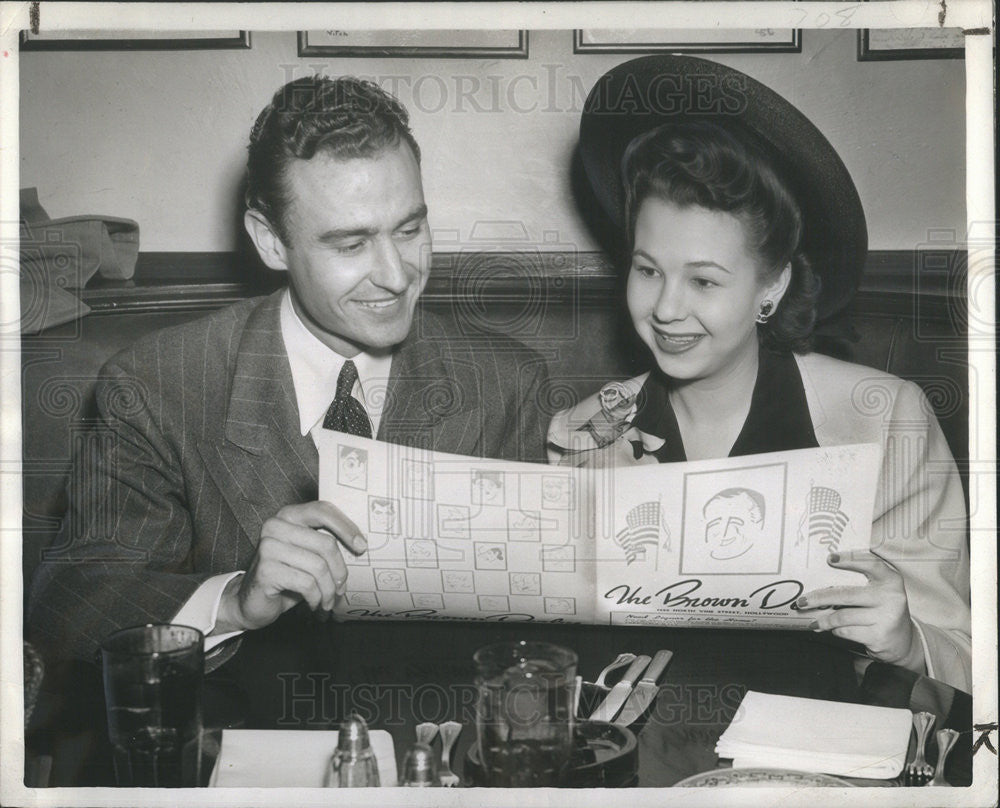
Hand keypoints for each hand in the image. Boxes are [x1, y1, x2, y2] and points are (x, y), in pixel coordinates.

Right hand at [216, 501, 366, 631]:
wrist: (252, 602)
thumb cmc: (287, 576)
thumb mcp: (308, 555)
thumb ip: (326, 543)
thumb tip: (361, 544)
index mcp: (289, 515)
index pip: (323, 510)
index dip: (346, 527)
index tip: (362, 546)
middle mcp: (276, 526)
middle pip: (326, 544)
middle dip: (339, 571)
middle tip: (342, 587)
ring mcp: (268, 547)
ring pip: (318, 566)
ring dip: (329, 589)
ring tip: (328, 600)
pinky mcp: (266, 570)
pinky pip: (306, 583)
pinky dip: (316, 598)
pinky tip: (314, 604)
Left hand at [797, 550, 923, 671]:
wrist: (904, 642)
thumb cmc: (882, 611)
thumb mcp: (879, 592)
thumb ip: (859, 583)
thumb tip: (820, 582)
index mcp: (891, 580)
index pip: (871, 564)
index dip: (850, 560)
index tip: (830, 558)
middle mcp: (891, 597)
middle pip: (846, 594)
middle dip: (819, 598)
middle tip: (802, 601)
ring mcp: (886, 618)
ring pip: (843, 616)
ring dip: (824, 620)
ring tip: (813, 622)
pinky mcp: (879, 636)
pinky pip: (847, 631)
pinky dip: (835, 630)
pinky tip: (832, 630)